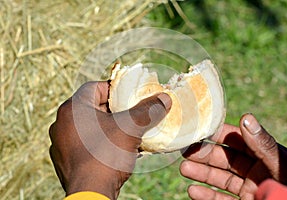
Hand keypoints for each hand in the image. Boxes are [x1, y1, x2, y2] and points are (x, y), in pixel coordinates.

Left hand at [49, 81, 170, 198]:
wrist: (91, 193)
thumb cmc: (107, 154)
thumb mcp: (131, 128)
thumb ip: (148, 110)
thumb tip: (164, 98)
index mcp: (73, 108)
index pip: (95, 87)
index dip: (116, 90)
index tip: (131, 97)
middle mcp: (62, 122)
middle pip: (93, 107)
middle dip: (115, 110)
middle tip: (132, 115)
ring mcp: (61, 142)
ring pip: (89, 126)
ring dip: (108, 127)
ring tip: (126, 133)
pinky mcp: (64, 159)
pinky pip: (84, 143)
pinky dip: (99, 142)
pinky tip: (115, 150)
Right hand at [180, 113, 286, 199]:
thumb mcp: (279, 163)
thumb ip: (262, 143)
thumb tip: (246, 117)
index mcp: (262, 154)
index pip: (236, 140)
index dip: (217, 134)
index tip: (199, 129)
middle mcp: (253, 170)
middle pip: (223, 159)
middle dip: (203, 155)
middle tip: (185, 151)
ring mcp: (247, 188)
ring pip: (219, 178)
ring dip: (200, 174)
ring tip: (183, 169)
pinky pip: (221, 199)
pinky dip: (206, 196)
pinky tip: (193, 191)